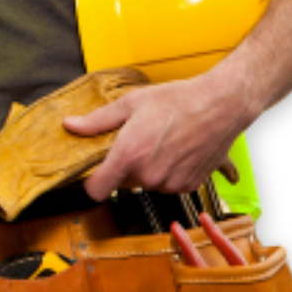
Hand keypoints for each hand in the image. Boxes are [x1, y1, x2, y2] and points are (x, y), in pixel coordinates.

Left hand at [65, 73, 245, 200]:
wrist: (221, 105)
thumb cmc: (178, 101)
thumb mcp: (130, 103)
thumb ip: (97, 120)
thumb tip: (71, 126)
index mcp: (129, 156)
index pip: (97, 189)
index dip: (91, 181)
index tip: (93, 172)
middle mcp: (149, 175)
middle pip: (122, 183)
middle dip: (123, 166)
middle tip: (134, 142)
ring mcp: (171, 183)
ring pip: (146, 183)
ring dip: (147, 169)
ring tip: (158, 143)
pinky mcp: (190, 185)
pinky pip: (168, 184)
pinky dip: (167, 172)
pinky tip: (174, 150)